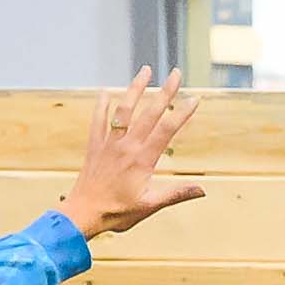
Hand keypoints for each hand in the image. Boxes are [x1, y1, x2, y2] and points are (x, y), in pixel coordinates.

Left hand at [65, 71, 204, 239]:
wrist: (83, 213)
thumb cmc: (117, 212)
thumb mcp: (150, 206)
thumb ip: (175, 194)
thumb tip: (202, 189)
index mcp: (142, 160)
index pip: (166, 130)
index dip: (182, 113)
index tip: (194, 98)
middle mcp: (126, 146)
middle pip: (149, 113)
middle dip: (164, 92)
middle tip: (176, 73)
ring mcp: (109, 144)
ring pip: (124, 110)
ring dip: (135, 88)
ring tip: (145, 70)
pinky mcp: (95, 146)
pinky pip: (98, 120)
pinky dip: (102, 105)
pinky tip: (107, 91)